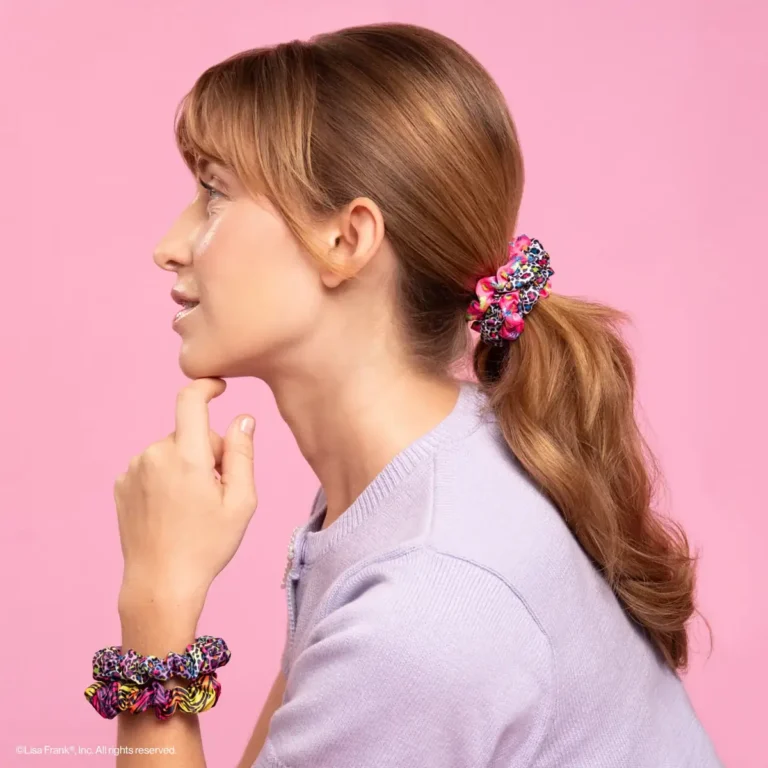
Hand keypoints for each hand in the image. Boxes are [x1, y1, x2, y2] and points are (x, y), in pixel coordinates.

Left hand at [115, 378, 257, 613]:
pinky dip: (166, 478)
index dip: (206, 387)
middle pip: (189, 434)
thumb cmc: (207, 546)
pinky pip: (152, 467)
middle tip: (217, 491)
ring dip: (186, 466)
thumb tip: (242, 419)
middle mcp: (155, 456)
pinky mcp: (122, 484)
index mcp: (187, 457)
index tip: (218, 387)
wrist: (160, 583)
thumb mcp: (241, 502)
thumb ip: (242, 454)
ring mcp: (133, 470)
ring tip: (192, 507)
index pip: (190, 401)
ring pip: (172, 451)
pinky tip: (171, 510)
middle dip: (208, 451)